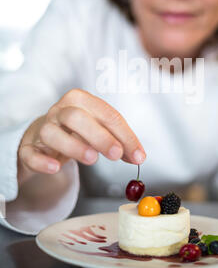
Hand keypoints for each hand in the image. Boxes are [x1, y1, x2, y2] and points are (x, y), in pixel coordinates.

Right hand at [17, 89, 145, 178]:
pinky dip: (42, 160)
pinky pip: (31, 153)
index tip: (138, 155)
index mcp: (80, 100)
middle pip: (77, 118)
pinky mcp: (28, 149)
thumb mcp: (100, 130)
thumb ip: (120, 142)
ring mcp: (43, 129)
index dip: (125, 135)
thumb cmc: (77, 131)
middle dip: (100, 136)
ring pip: (52, 133)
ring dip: (73, 145)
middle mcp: (60, 111)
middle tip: (116, 154)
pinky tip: (55, 167)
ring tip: (92, 159)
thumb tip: (138, 156)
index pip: (106, 114)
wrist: (43, 138)